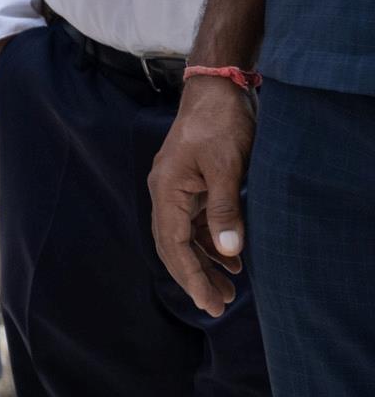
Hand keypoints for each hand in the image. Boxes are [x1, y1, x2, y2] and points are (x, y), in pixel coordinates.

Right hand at [149, 74, 256, 316]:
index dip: (192, 278)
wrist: (217, 90)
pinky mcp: (191, 185)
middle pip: (174, 247)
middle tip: (220, 306)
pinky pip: (196, 223)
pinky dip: (211, 243)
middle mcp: (165, 194)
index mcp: (166, 192)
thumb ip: (226, 209)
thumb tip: (229, 251)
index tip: (211, 304)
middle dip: (196, 278)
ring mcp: (177, 190)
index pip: (174, 247)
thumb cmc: (220, 124)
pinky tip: (231, 257)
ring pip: (185, 238)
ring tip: (229, 290)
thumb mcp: (228, 167)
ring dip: (205, 264)